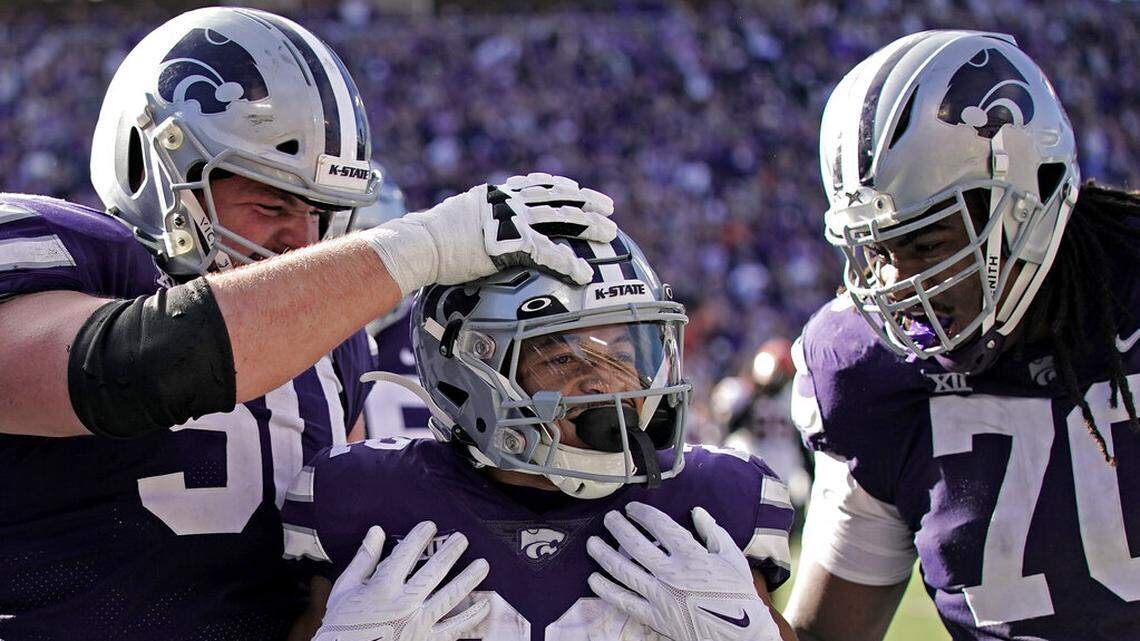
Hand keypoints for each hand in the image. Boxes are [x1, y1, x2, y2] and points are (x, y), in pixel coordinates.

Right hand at [315, 521, 490, 640]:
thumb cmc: (342, 624)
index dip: (419, 537)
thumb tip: (376, 531)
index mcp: (382, 587)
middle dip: (450, 552)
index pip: (405, 554)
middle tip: (462, 538)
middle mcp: (403, 603)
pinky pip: (453, 628)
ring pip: (449, 597)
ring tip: (483, 564)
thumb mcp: (345, 588)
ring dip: (468, 579)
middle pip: (433, 572)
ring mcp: (417, 623)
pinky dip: (471, 616)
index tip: (430, 526)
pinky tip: (484, 604)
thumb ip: (364, 559)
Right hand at [366, 172, 615, 294]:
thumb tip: (477, 229)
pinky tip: (584, 272)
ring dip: (589, 226)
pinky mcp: (512, 243)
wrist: (420, 243)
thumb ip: (478, 218)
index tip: (578, 188)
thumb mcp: (459, 218)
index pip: (537, 184)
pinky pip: (549, 253)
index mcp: (497, 194)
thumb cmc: (430, 239)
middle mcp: (509, 201)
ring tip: (609, 233)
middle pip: (557, 197)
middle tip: (609, 206)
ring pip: (561, 219)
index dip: (561, 186)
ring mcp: (512, 220)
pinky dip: (569, 263)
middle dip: (587, 202)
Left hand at [586, 502, 779, 640]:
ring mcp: (660, 596)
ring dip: (604, 555)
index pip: (659, 526)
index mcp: (691, 555)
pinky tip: (593, 579)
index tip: (632, 508)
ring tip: (592, 543)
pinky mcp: (655, 617)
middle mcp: (671, 574)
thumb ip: (713, 532)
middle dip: (618, 528)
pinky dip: (607, 590)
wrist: (741, 634)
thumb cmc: (739, 594)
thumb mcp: (732, 557)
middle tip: (609, 518)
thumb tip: (697, 512)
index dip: (642, 513)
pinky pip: (625, 601)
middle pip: (635, 545)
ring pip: (624, 571)